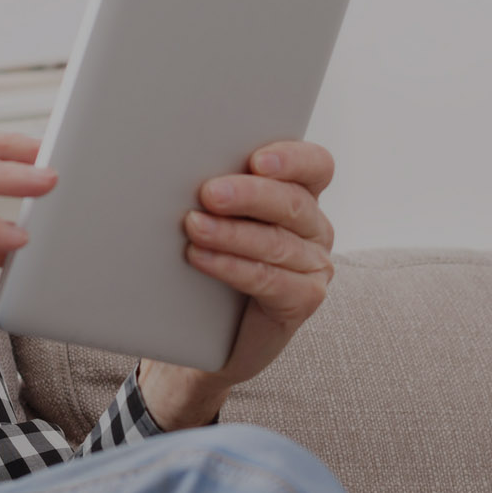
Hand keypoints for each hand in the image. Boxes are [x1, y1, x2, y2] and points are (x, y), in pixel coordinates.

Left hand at [139, 140, 336, 428]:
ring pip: (277, 243)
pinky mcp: (305, 298)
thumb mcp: (216, 218)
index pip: (314, 164)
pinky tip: (202, 259)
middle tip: (210, 193)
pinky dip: (233, 267)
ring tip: (193, 227)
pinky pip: (271, 280)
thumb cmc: (209, 263)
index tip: (256, 160)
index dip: (291, 159)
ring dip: (231, 233)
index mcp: (301, 193)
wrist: (206, 333)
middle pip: (292, 202)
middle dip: (249, 195)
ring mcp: (314, 264)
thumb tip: (176, 166)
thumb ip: (217, 192)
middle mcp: (314, 227)